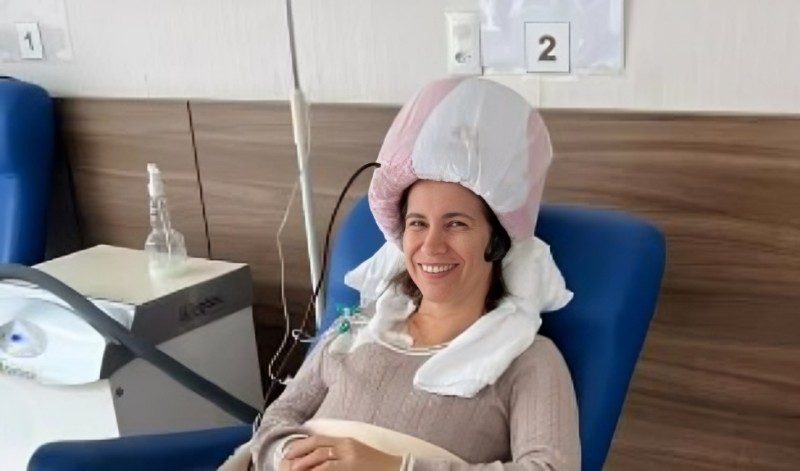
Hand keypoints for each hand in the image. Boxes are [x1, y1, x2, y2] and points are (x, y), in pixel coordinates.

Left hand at [283, 434, 402, 470]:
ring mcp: (349, 457)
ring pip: (320, 458)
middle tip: (285, 464)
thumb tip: (319, 462)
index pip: (318, 439)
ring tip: (292, 470)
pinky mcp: (351, 467)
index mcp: (346, 441)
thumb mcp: (357, 453)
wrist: (397, 469)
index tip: (289, 455)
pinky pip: (328, 468)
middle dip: (298, 455)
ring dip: (303, 465)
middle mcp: (347, 446)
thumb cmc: (377, 466)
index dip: (301, 446)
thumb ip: (339, 453)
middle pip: (316, 447)